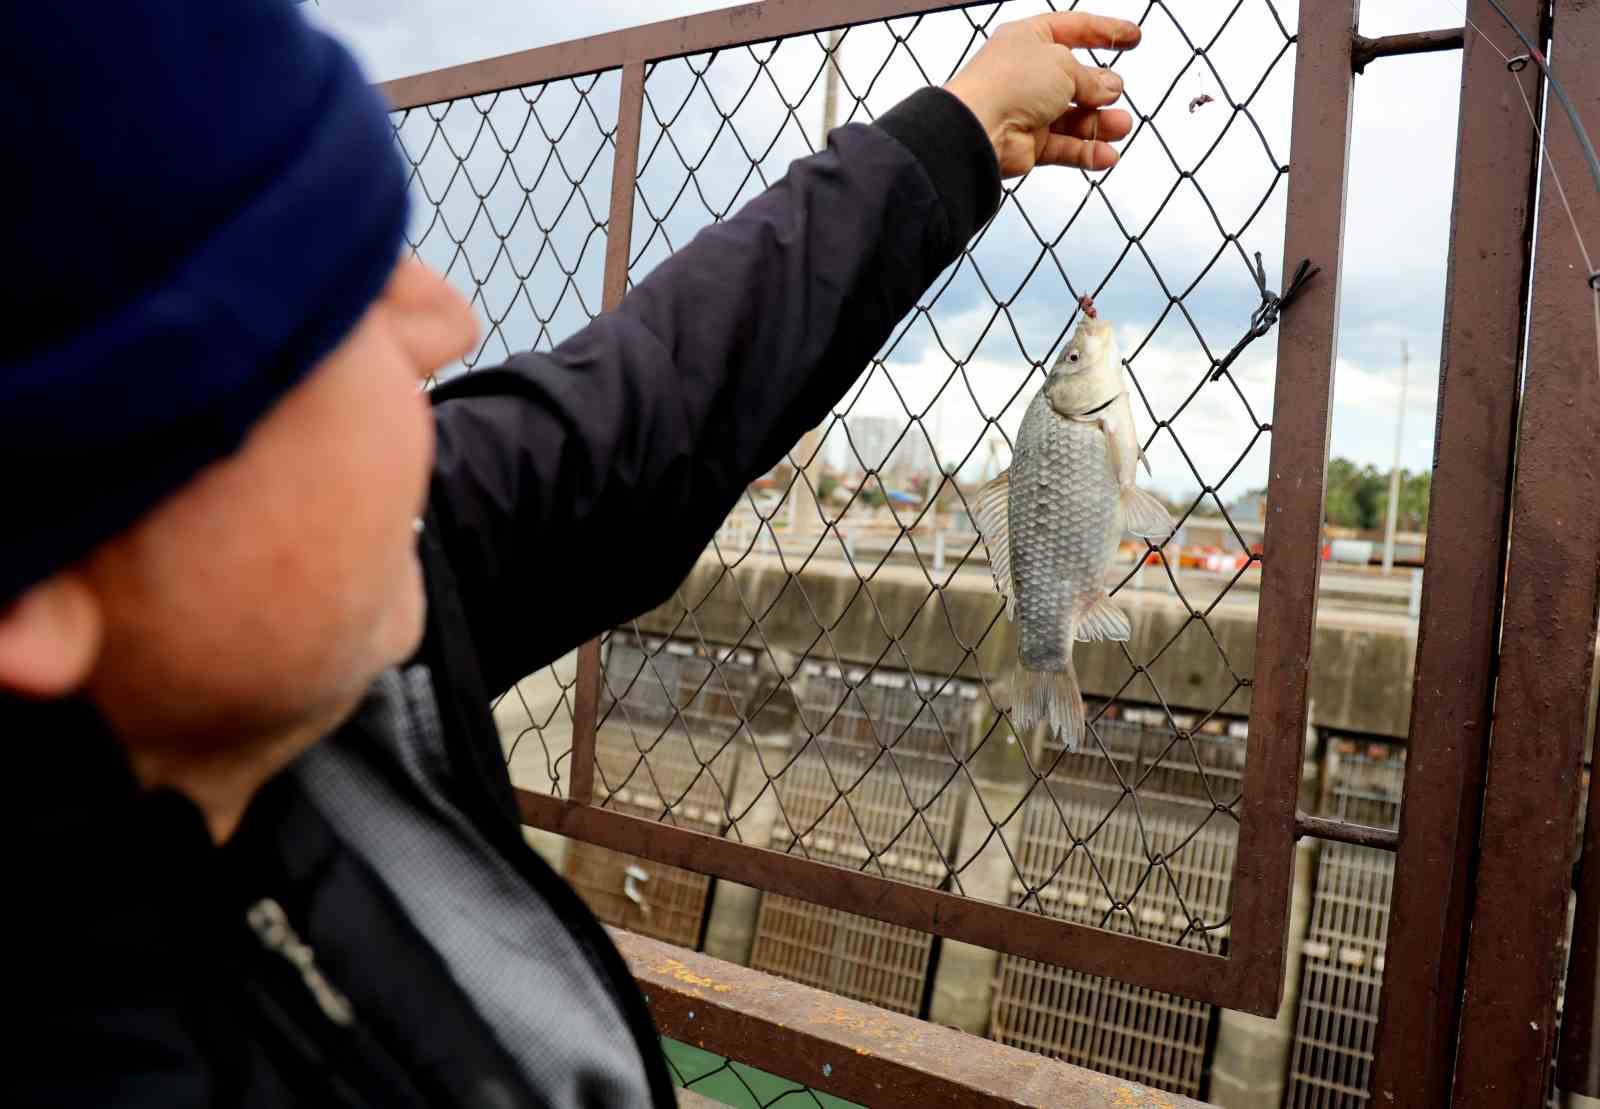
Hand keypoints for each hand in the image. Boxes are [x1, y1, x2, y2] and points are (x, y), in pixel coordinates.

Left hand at [943, 13, 1139, 177]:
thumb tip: (1108, 89)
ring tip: (1121, 126)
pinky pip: (1064, 147)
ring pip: (1073, 117)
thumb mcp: (1063, 65)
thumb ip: (1091, 78)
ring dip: (1100, 124)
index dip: (1105, 32)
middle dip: (1101, 88)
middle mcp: (1027, 74)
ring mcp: (1027, 110)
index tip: (1133, 37)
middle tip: (1116, 93)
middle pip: (1075, 79)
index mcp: (1029, 39)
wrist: (978, 129)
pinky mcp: (1029, 144)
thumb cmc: (1009, 83)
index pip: (1074, 29)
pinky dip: (1086, 151)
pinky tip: (1107, 155)